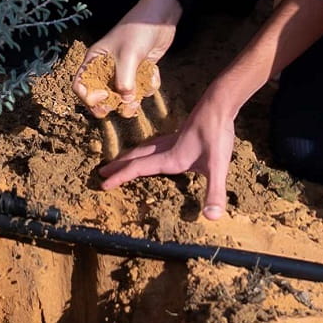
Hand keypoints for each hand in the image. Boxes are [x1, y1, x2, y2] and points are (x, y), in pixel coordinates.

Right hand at [76, 0, 181, 117]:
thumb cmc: (137, 31)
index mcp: (94, 61)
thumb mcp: (128, 55)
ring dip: (134, 100)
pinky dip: (148, 86)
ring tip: (140, 99)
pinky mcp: (139, 72)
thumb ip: (124, 80)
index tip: (104, 97)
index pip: (81, 86)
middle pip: (101, 97)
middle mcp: (106, 69)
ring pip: (123, 96)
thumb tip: (126, 103)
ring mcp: (124, 71)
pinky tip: (154, 73)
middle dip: (113, 105)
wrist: (161, 17)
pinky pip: (141, 88)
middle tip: (124, 108)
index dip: (89, 97)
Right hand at [100, 97, 237, 218]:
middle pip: (137, 156)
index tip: (102, 185)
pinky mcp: (182, 133)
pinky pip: (156, 144)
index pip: (138, 168)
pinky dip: (146, 149)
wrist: (220, 104)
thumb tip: (212, 218)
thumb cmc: (218, 134)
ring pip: (145, 148)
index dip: (120, 177)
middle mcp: (167, 148)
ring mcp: (174, 139)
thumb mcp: (218, 166)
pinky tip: (155, 150)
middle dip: (119, 166)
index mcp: (170, 158)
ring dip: (130, 155)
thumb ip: (215, 192)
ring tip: (121, 160)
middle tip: (102, 172)